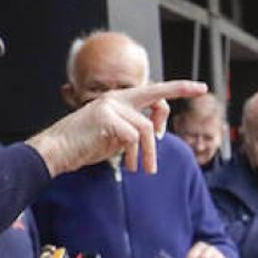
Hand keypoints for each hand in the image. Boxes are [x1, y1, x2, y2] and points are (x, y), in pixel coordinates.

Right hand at [26, 80, 207, 175]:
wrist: (56, 151)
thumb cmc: (83, 147)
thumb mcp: (113, 138)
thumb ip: (132, 132)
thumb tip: (152, 135)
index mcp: (119, 100)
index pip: (154, 89)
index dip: (179, 88)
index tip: (200, 87)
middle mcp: (117, 98)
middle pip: (157, 98)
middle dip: (170, 113)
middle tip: (170, 137)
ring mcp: (111, 105)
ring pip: (145, 128)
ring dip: (149, 153)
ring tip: (143, 169)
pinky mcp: (106, 117)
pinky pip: (132, 137)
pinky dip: (134, 155)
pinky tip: (129, 166)